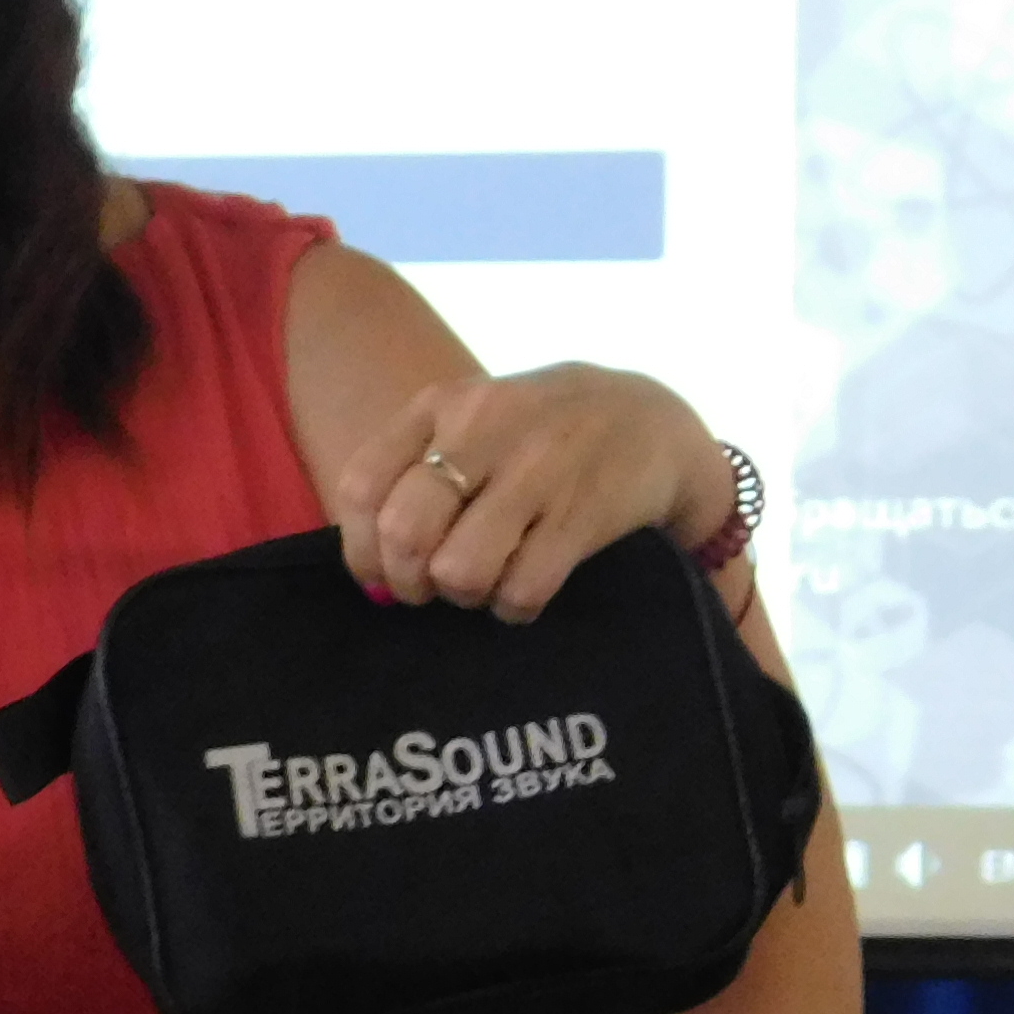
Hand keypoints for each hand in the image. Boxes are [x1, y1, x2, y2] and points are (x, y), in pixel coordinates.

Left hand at [330, 364, 728, 622]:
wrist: (652, 419)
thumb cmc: (538, 435)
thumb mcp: (470, 425)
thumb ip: (411, 483)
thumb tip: (371, 584)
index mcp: (441, 407)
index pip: (361, 487)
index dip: (362, 550)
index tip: (383, 574)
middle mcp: (483, 428)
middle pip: (404, 532)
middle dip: (410, 581)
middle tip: (435, 586)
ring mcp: (537, 469)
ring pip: (459, 570)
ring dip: (467, 596)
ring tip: (489, 580)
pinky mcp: (583, 513)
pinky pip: (521, 590)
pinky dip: (515, 606)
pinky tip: (529, 585)